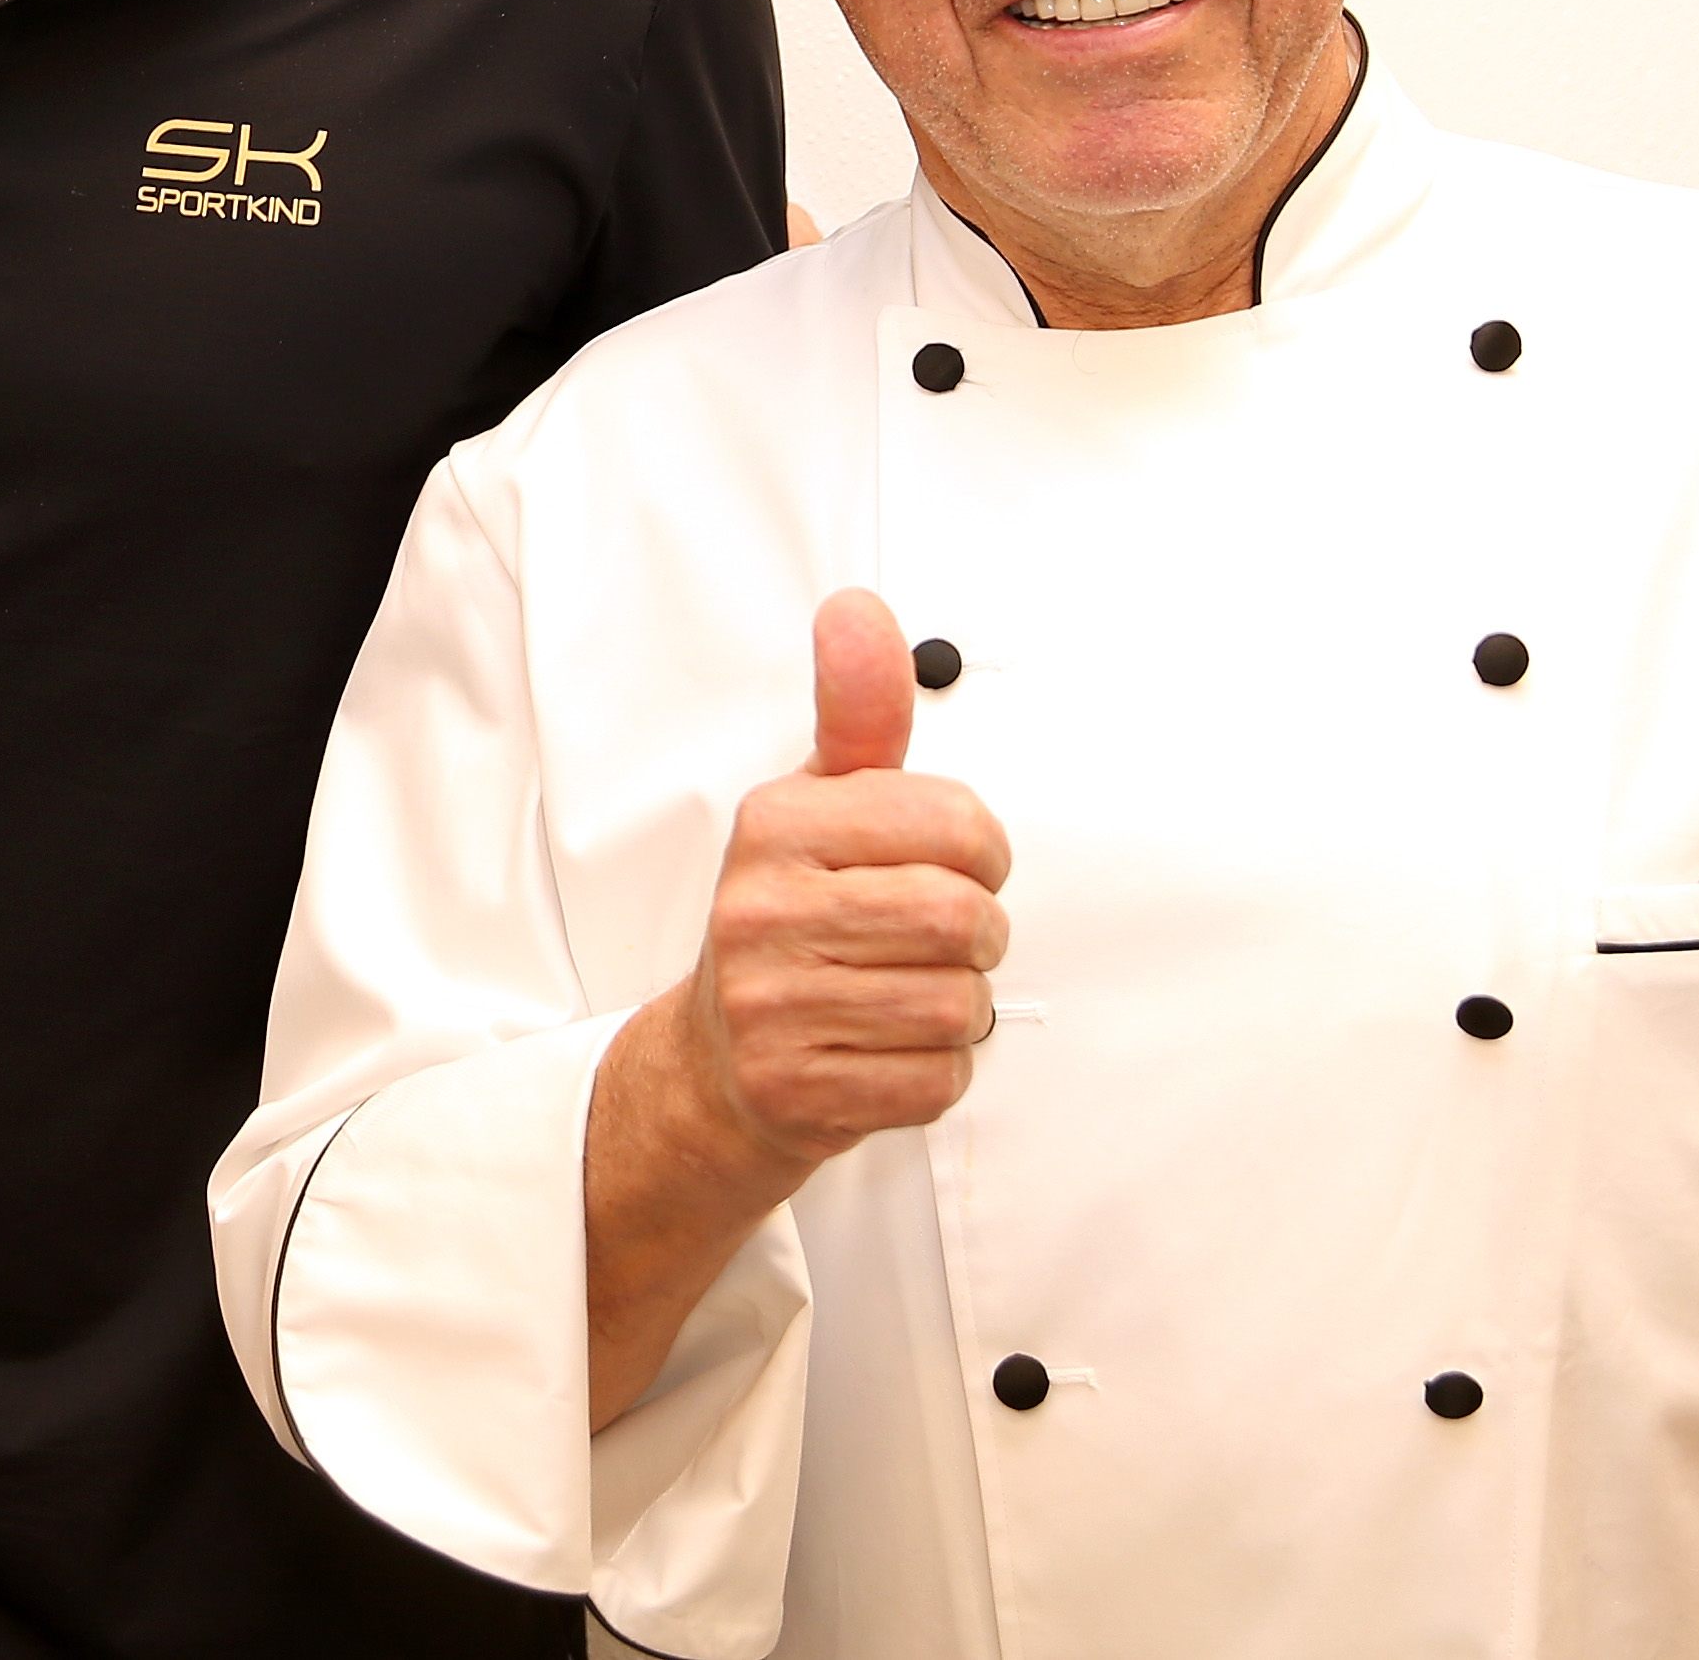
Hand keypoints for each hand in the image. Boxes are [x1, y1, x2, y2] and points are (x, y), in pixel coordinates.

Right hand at [671, 585, 1012, 1184]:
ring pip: (957, 1005)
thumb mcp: (819, 803)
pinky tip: (883, 1047)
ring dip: (954, 1007)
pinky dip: (932, 1071)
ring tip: (900, 992)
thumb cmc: (790, 916)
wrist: (718, 1061)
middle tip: (933, 940)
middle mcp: (761, 909)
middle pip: (965, 920)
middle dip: (975, 937)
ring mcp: (771, 1004)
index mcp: (777, 824)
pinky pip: (935, 1080)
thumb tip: (858, 610)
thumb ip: (858, 712)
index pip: (960, 827)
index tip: (945, 864)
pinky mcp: (795, 1088)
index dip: (980, 854)